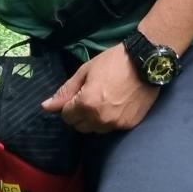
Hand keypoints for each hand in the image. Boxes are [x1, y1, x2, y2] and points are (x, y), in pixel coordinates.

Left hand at [42, 44, 158, 133]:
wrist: (146, 62)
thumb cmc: (113, 62)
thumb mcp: (85, 71)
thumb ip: (66, 91)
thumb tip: (46, 107)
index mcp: (86, 104)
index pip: (66, 116)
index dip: (70, 105)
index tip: (79, 94)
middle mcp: (100, 118)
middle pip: (79, 126)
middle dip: (80, 114)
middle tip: (91, 96)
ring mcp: (115, 124)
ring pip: (96, 129)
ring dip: (95, 119)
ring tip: (104, 101)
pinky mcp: (129, 125)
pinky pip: (112, 128)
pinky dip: (110, 119)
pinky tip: (117, 104)